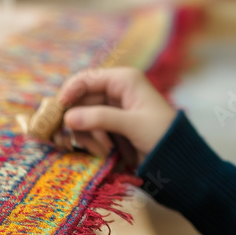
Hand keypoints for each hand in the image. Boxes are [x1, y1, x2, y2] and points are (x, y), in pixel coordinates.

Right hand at [56, 67, 176, 168]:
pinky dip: (92, 139)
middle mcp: (116, 89)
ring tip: (104, 148)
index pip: (86, 79)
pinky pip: (90, 128)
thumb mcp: (132, 124)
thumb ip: (100, 119)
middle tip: (69, 138)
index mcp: (124, 79)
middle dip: (78, 120)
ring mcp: (112, 106)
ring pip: (82, 116)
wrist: (177, 155)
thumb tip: (68, 118)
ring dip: (88, 134)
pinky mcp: (111, 123)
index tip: (59, 112)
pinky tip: (105, 150)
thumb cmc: (161, 134)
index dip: (69, 93)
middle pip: (80, 99)